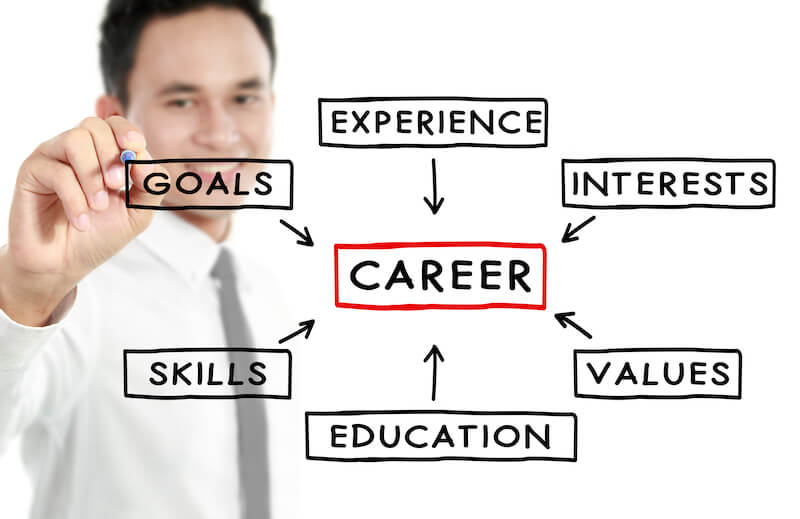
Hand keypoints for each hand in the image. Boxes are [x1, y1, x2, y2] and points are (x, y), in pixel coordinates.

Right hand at [0, 115, 167, 325]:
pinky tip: (82, 221)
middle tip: (117, 186)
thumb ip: (150, 186)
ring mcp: (52, 157)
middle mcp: (76, 150)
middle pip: (95, 125)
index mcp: (102, 153)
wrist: (65, 264)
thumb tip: (146, 163)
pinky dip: (76, 199)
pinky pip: (57, 172)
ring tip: (98, 206)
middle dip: (112, 155)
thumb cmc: (101, 234)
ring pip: (75, 140)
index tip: (138, 149)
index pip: (114, 124)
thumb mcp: (138, 212)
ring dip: (93, 175)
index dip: (128, 133)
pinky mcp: (32, 172)